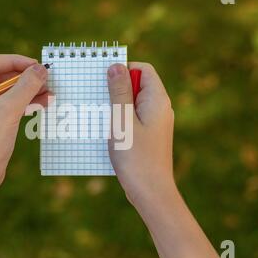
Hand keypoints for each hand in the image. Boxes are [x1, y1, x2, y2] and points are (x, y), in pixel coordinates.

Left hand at [0, 54, 48, 189]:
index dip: (18, 62)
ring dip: (28, 91)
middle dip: (25, 78)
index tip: (38, 65)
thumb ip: (25, 86)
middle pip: (0, 76)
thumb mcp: (8, 111)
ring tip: (49, 94)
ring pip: (6, 90)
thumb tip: (41, 69)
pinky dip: (24, 102)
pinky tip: (42, 103)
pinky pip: (7, 103)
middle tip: (47, 79)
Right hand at [107, 62, 174, 201]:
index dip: (123, 70)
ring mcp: (155, 123)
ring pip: (133, 103)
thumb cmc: (136, 156)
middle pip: (137, 85)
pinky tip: (107, 132)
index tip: (104, 80)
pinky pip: (133, 119)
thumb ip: (119, 91)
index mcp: (157, 99)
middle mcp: (160, 108)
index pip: (143, 70)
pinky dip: (120, 120)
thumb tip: (116, 66)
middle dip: (116, 89)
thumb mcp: (122, 120)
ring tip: (101, 118)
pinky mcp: (149, 136)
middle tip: (98, 99)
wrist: (151, 191)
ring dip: (115, 106)